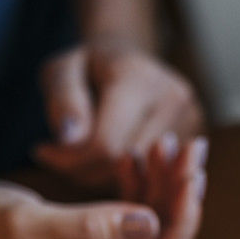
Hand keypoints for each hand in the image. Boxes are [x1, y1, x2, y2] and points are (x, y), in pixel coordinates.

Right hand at [0, 137, 205, 238]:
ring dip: (163, 188)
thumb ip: (87, 228)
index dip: (182, 223)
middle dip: (179, 198)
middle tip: (190, 148)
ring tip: (168, 144)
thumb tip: (150, 225)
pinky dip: (139, 188)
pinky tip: (137, 156)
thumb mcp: (23, 224)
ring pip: (149, 230)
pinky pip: (128, 220)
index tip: (193, 177)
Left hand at [35, 37, 203, 187]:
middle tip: (58, 158)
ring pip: (141, 177)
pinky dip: (127, 178)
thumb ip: (63, 102)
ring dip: (104, 178)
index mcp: (139, 79)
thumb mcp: (62, 71)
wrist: (130, 60)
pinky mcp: (196, 139)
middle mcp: (174, 99)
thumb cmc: (89, 67)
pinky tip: (107, 162)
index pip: (106, 144)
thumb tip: (71, 139)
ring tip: (82, 157)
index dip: (70, 160)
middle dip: (84, 171)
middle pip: (125, 165)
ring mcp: (192, 121)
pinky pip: (156, 177)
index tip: (43, 152)